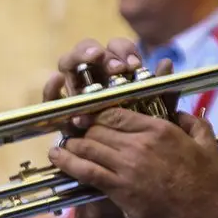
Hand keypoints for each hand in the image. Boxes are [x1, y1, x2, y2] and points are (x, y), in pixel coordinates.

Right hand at [42, 37, 176, 132]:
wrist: (127, 167)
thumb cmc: (141, 138)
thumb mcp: (157, 114)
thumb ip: (163, 90)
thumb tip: (166, 63)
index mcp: (117, 73)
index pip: (116, 49)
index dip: (123, 50)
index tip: (133, 63)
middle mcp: (93, 78)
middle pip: (90, 51)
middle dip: (102, 54)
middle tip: (117, 67)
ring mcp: (74, 92)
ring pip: (69, 64)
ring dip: (79, 57)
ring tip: (93, 59)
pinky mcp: (60, 111)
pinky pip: (50, 96)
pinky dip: (51, 87)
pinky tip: (56, 80)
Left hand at [46, 107, 217, 217]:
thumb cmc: (207, 184)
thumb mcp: (207, 145)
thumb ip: (193, 123)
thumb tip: (180, 112)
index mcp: (158, 129)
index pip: (115, 113)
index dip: (96, 114)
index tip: (87, 116)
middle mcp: (139, 144)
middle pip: (98, 128)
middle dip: (83, 129)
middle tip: (73, 132)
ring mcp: (127, 166)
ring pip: (88, 146)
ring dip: (71, 144)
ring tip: (61, 145)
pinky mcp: (119, 188)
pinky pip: (86, 170)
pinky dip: (68, 162)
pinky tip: (57, 157)